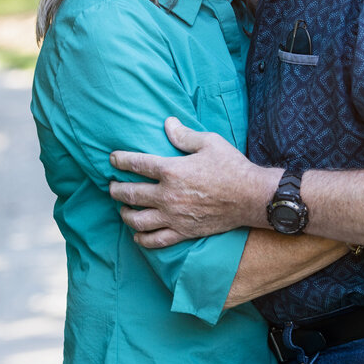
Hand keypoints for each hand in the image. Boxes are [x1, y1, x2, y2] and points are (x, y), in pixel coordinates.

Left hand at [109, 117, 271, 247]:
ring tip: (123, 209)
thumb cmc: (232, 167)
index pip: (137, 164)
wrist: (252, 197)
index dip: (120, 160)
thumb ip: (184, 135)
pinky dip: (142, 239)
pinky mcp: (183, 232)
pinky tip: (138, 235)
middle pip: (130, 194)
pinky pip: (156, 240)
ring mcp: (174, 216)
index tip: (112, 159)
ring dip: (125, 214)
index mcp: (172, 170)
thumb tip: (167, 123)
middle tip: (112, 186)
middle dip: (116, 189)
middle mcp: (168, 195)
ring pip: (138, 220)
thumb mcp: (209, 142)